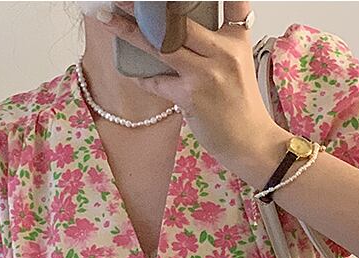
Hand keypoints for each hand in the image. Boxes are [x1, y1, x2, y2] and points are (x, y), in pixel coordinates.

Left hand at [91, 2, 280, 169]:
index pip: (229, 1)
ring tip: (108, 20)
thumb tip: (176, 27)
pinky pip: (157, 82)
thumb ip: (215, 42)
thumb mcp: (237, 63)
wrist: (251, 142)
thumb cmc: (240, 105)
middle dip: (147, 7)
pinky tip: (131, 72)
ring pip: (161, 45)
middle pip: (180, 19)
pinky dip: (142, 78)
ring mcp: (206, 73)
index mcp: (235, 38)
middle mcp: (222, 51)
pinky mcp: (190, 96)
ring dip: (130, 32)